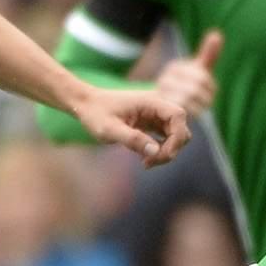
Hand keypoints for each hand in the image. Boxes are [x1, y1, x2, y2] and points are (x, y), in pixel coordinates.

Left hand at [71, 86, 187, 166]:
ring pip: (175, 137)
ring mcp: (155, 117)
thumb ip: (132, 139)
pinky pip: (165, 140)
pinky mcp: (150, 126)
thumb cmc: (95, 114)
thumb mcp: (109, 129)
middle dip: (171, 148)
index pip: (178, 116)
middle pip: (180, 129)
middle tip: (150, 162)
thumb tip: (155, 151)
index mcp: (151, 102)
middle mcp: (156, 108)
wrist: (86, 106)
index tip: (162, 154)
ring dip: (166, 152)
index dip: (177, 136)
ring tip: (146, 163)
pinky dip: (159, 152)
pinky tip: (144, 159)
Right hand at [153, 28, 222, 117]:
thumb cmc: (185, 88)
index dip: (210, 87)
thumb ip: (208, 55)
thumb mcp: (197, 70)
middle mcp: (165, 79)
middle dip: (205, 98)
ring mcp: (162, 95)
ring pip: (190, 100)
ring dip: (198, 107)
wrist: (161, 110)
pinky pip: (184, 111)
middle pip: (196, 88)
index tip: (207, 91)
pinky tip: (190, 115)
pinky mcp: (162, 111)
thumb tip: (217, 34)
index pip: (202, 78)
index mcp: (175, 68)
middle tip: (204, 102)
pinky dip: (190, 114)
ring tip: (196, 108)